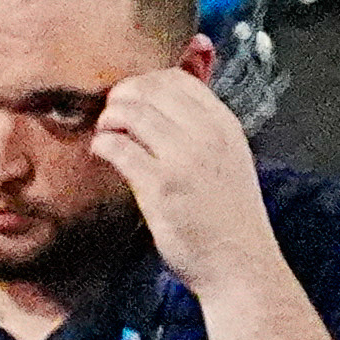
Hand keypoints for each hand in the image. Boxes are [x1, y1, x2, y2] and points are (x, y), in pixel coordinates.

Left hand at [85, 62, 267, 293]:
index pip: (178, 79)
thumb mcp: (226, 158)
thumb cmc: (226, 215)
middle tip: (110, 114)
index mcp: (223, 124)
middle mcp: (207, 134)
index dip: (145, 82)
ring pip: (133, 113)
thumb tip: (170, 107)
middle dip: (122, 96)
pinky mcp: (160, 187)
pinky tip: (101, 152)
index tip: (130, 98)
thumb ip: (202, 131)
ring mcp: (184, 158)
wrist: (238, 260)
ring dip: (109, 118)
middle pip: (151, 90)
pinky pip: (121, 149)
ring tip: (104, 132)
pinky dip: (103, 144)